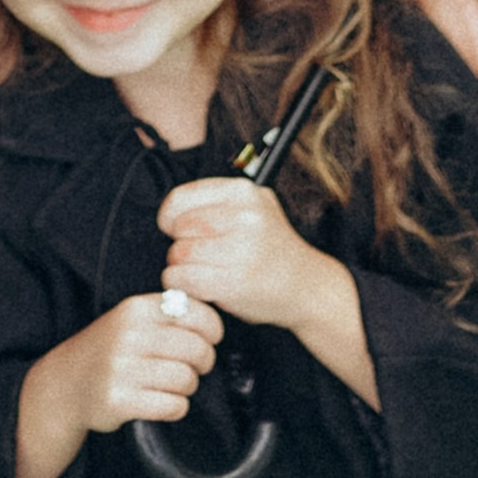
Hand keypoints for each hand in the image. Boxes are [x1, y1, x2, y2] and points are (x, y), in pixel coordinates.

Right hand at [68, 288, 226, 432]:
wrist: (66, 384)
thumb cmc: (110, 350)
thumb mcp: (131, 319)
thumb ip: (167, 313)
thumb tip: (214, 321)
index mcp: (135, 308)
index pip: (195, 313)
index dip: (213, 330)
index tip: (211, 339)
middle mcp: (128, 335)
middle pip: (196, 348)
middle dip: (204, 362)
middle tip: (196, 367)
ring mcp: (121, 368)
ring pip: (186, 379)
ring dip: (189, 387)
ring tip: (175, 385)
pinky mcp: (119, 400)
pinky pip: (173, 406)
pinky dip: (176, 407)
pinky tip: (164, 402)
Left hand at [157, 176, 329, 331]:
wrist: (307, 285)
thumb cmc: (272, 249)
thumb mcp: (253, 209)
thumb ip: (216, 203)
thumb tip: (170, 212)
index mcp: (244, 192)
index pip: (181, 197)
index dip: (170, 216)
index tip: (175, 228)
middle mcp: (245, 216)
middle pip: (178, 226)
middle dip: (177, 243)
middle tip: (193, 253)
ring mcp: (242, 249)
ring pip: (179, 253)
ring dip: (179, 266)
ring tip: (199, 269)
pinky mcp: (235, 281)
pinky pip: (184, 279)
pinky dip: (181, 284)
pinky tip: (197, 285)